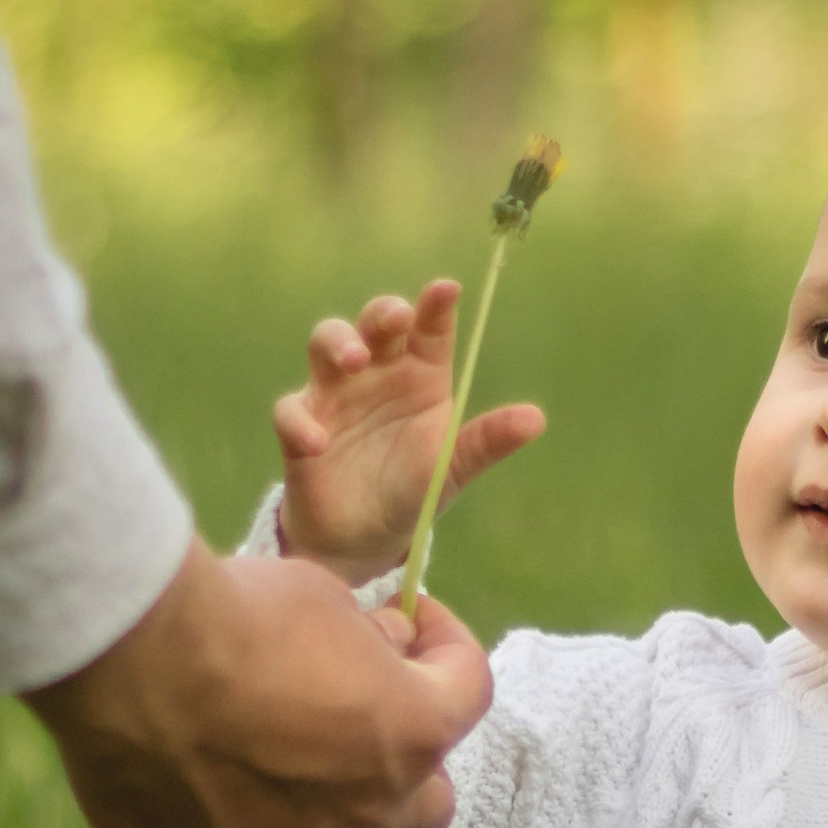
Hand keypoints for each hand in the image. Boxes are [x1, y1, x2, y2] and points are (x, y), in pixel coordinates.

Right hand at [24, 539, 494, 827]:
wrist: (126, 657)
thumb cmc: (230, 612)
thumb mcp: (323, 597)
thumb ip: (369, 640)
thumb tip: (386, 650)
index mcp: (408, 737)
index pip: (466, 694)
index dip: (446, 648)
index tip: (413, 624)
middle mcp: (363, 815)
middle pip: (426, 810)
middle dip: (408, 768)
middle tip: (365, 725)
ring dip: (317, 808)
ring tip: (262, 759)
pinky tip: (192, 788)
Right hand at [272, 276, 544, 582]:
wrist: (365, 538)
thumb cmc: (412, 489)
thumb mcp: (452, 468)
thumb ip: (487, 442)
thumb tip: (536, 419)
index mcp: (420, 375)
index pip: (430, 330)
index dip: (435, 307)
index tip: (447, 289)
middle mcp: (377, 373)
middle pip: (374, 324)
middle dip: (382, 314)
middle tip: (395, 320)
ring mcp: (335, 395)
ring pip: (326, 344)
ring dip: (337, 344)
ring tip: (354, 361)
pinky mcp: (301, 426)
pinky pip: (291, 411)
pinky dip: (301, 421)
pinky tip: (318, 442)